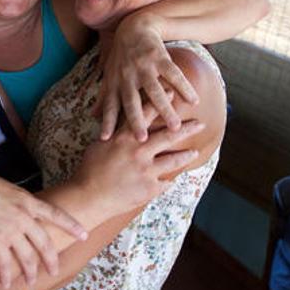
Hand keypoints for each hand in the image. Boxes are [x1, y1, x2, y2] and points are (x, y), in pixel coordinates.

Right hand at [0, 168, 87, 288]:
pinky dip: (5, 275)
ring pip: (27, 258)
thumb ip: (20, 202)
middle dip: (51, 260)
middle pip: (44, 244)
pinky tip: (6, 283)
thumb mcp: (9, 189)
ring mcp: (10, 230)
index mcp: (28, 202)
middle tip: (54, 270)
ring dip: (29, 272)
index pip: (57, 215)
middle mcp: (24, 218)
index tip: (84, 235)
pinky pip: (4, 263)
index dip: (72, 226)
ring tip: (30, 282)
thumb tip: (24, 211)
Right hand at [77, 106, 203, 216]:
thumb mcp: (98, 146)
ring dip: (186, 156)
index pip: (147, 115)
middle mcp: (139, 151)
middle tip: (200, 123)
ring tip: (194, 152)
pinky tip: (173, 180)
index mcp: (125, 138)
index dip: (160, 103)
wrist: (89, 196)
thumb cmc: (89, 170)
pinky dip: (168, 181)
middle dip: (186, 128)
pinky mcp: (150, 188)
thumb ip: (114, 137)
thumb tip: (118, 129)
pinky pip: (165, 183)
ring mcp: (147, 170)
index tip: (173, 93)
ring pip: (173, 160)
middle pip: (169, 136)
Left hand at [94, 14, 198, 141]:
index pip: (109, 105)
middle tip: (142, 139)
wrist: (134, 27)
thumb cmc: (121, 56)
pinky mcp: (159, 58)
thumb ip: (104, 97)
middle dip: (136, 120)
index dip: (106, 121)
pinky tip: (194, 100)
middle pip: (131, 101)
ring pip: (154, 90)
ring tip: (175, 126)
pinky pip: (173, 74)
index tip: (105, 139)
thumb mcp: (109, 75)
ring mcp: (143, 67)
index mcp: (115, 83)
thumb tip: (92, 117)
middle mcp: (127, 76)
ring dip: (165, 108)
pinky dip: (184, 87)